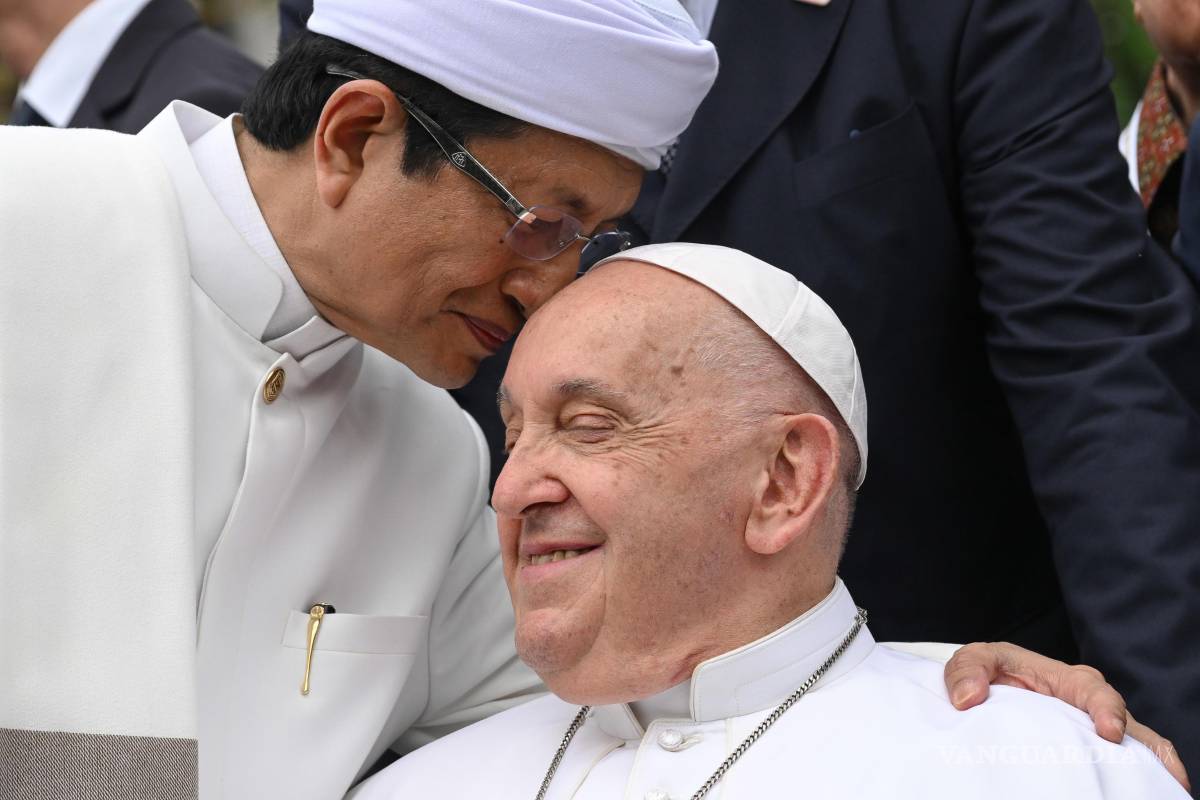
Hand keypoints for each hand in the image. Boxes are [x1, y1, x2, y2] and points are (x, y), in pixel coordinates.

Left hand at [944, 642, 1189, 791]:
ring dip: (1149, 773)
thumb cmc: (991, 671)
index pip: (1098, 694)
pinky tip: (1144, 795)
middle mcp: (1094, 709)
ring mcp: (1097, 735)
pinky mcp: (1094, 755)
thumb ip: (968, 669)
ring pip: (1137, 754)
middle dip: (1148, 754)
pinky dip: (1137, 783)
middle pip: (1131, 730)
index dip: (1108, 711)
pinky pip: (1124, 771)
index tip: (1109, 733)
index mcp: (1071, 681)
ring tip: (1167, 793)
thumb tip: (968, 699)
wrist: (987, 694)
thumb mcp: (978, 659)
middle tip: (1163, 779)